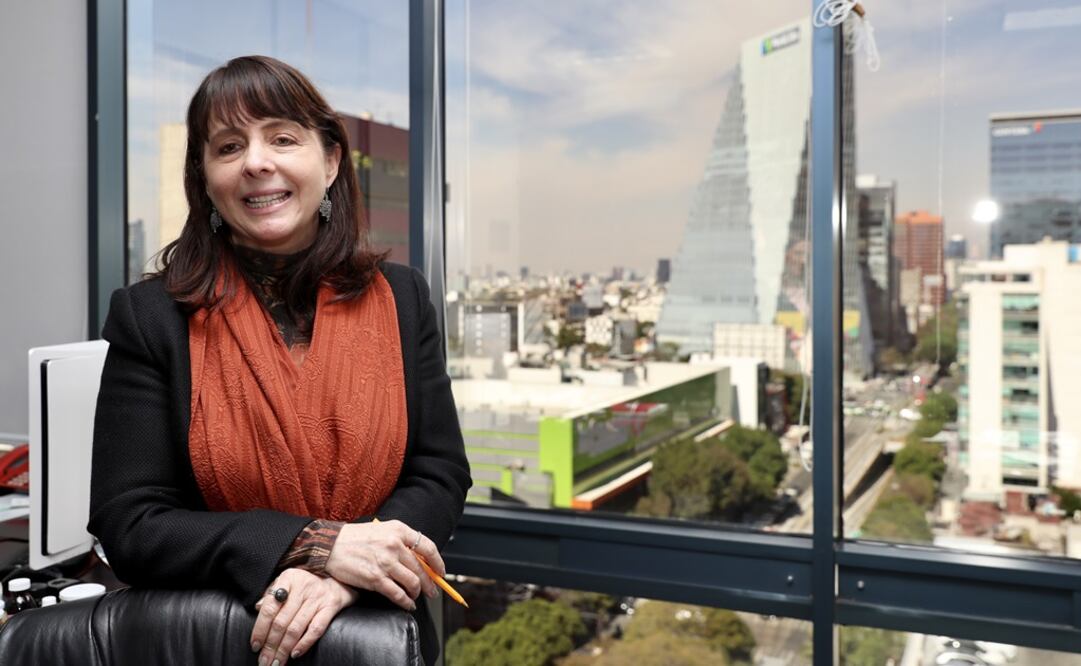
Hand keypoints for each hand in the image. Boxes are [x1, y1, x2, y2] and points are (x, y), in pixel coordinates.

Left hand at [250, 568, 358, 665]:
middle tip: (264, 661)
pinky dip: (305, 643)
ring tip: (277, 663)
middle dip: (271, 645)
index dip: (260, 629)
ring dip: (284, 649)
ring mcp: (317, 597)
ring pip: (296, 628)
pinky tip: (295, 654)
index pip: (269, 607)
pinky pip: (316, 629)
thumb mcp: (287, 583)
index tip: (255, 646)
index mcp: (288, 579)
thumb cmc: (306, 586)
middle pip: (282, 622)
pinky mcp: (330, 607)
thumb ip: (272, 595)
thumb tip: (257, 608)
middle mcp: (302, 587)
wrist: (338, 583)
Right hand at [324, 519, 444, 610]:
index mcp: (398, 530)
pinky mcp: (375, 579)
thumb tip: (419, 559)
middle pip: (421, 569)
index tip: (440, 571)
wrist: (329, 545)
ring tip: (416, 596)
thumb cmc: (355, 538)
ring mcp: (385, 563)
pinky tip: (407, 604)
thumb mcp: (382, 530)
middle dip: (430, 583)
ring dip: (418, 593)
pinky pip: (398, 594)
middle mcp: (394, 545)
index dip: (437, 562)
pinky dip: (406, 602)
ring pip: (412, 583)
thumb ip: (400, 541)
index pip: (427, 547)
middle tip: (432, 590)